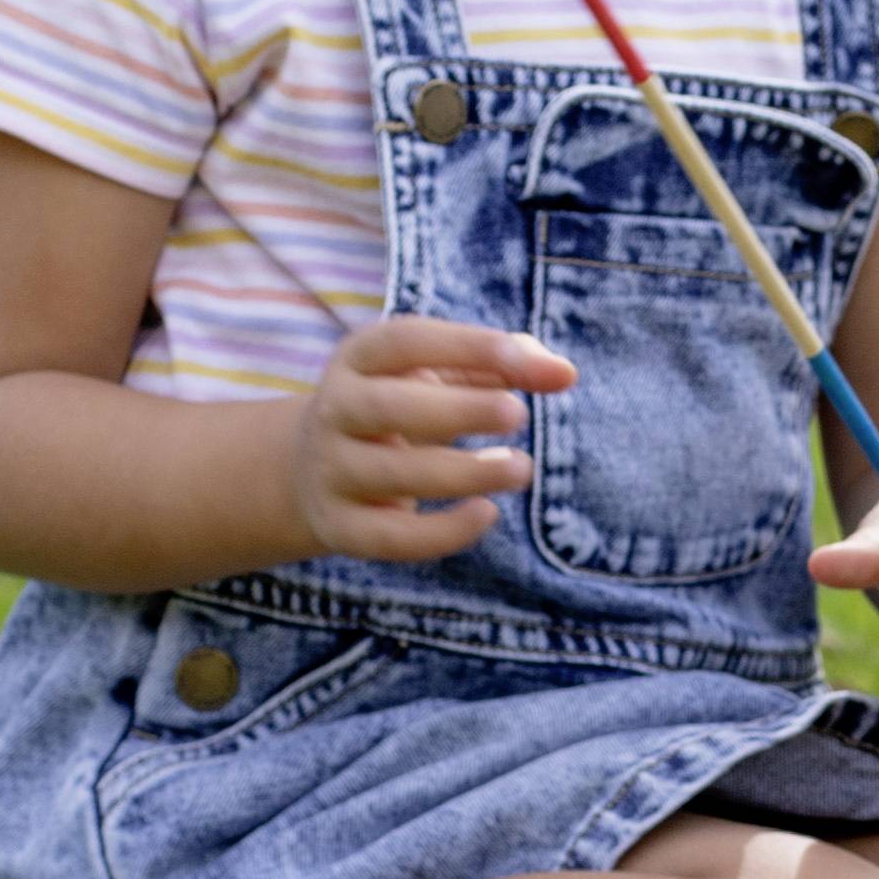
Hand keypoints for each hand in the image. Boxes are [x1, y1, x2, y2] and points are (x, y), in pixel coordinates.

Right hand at [282, 317, 565, 562]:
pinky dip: (444, 532)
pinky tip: (488, 512)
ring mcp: (331, 470)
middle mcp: (334, 409)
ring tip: (521, 468)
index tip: (531, 364)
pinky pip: (392, 538)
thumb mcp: (438, 374)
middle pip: (390, 408)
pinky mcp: (339, 527)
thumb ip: (499, 364)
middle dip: (460, 411)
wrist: (314, 469)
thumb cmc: (402, 406)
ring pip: (395, 475)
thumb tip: (563, 373)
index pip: (406, 341)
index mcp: (358, 358)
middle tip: (519, 415)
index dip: (469, 346)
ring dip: (466, 472)